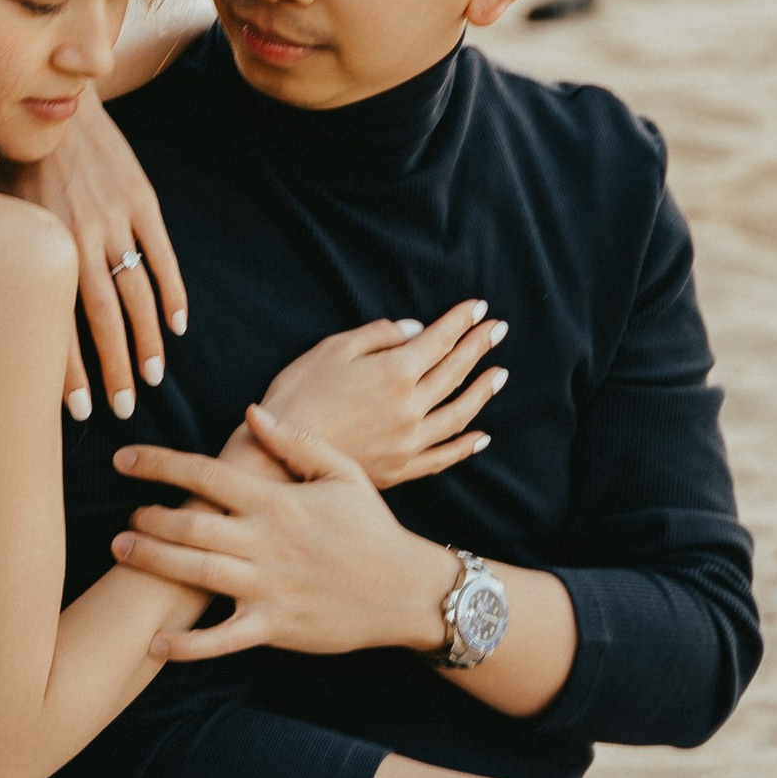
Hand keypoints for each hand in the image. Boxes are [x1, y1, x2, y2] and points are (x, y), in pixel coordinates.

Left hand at [7, 86, 186, 419]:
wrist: (56, 105)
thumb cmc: (15, 163)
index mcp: (40, 245)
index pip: (56, 322)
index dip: (69, 372)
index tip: (81, 411)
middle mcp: (79, 237)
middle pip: (102, 318)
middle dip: (115, 369)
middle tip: (123, 410)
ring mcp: (115, 220)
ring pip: (136, 293)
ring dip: (147, 340)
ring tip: (153, 379)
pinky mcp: (142, 202)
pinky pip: (162, 256)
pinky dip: (173, 293)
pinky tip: (178, 326)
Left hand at [113, 408, 453, 660]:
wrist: (406, 589)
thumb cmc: (372, 529)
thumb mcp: (343, 473)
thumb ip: (295, 443)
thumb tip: (251, 413)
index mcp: (278, 501)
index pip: (206, 474)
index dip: (158, 464)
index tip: (123, 459)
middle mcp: (266, 541)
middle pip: (190, 524)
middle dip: (149, 517)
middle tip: (125, 515)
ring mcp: (268, 586)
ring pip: (196, 572)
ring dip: (152, 561)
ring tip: (121, 551)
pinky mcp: (275, 625)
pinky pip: (222, 638)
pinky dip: (188, 644)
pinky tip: (156, 643)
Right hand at [261, 298, 507, 488]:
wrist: (277, 460)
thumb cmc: (298, 397)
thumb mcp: (332, 350)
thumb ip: (377, 336)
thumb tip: (414, 329)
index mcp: (394, 372)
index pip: (439, 340)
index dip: (461, 321)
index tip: (479, 307)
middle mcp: (410, 407)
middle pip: (455, 371)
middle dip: (479, 346)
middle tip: (498, 330)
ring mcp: (409, 441)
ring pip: (458, 413)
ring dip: (483, 392)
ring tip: (499, 375)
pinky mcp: (401, 469)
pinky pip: (444, 456)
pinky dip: (466, 445)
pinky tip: (481, 436)